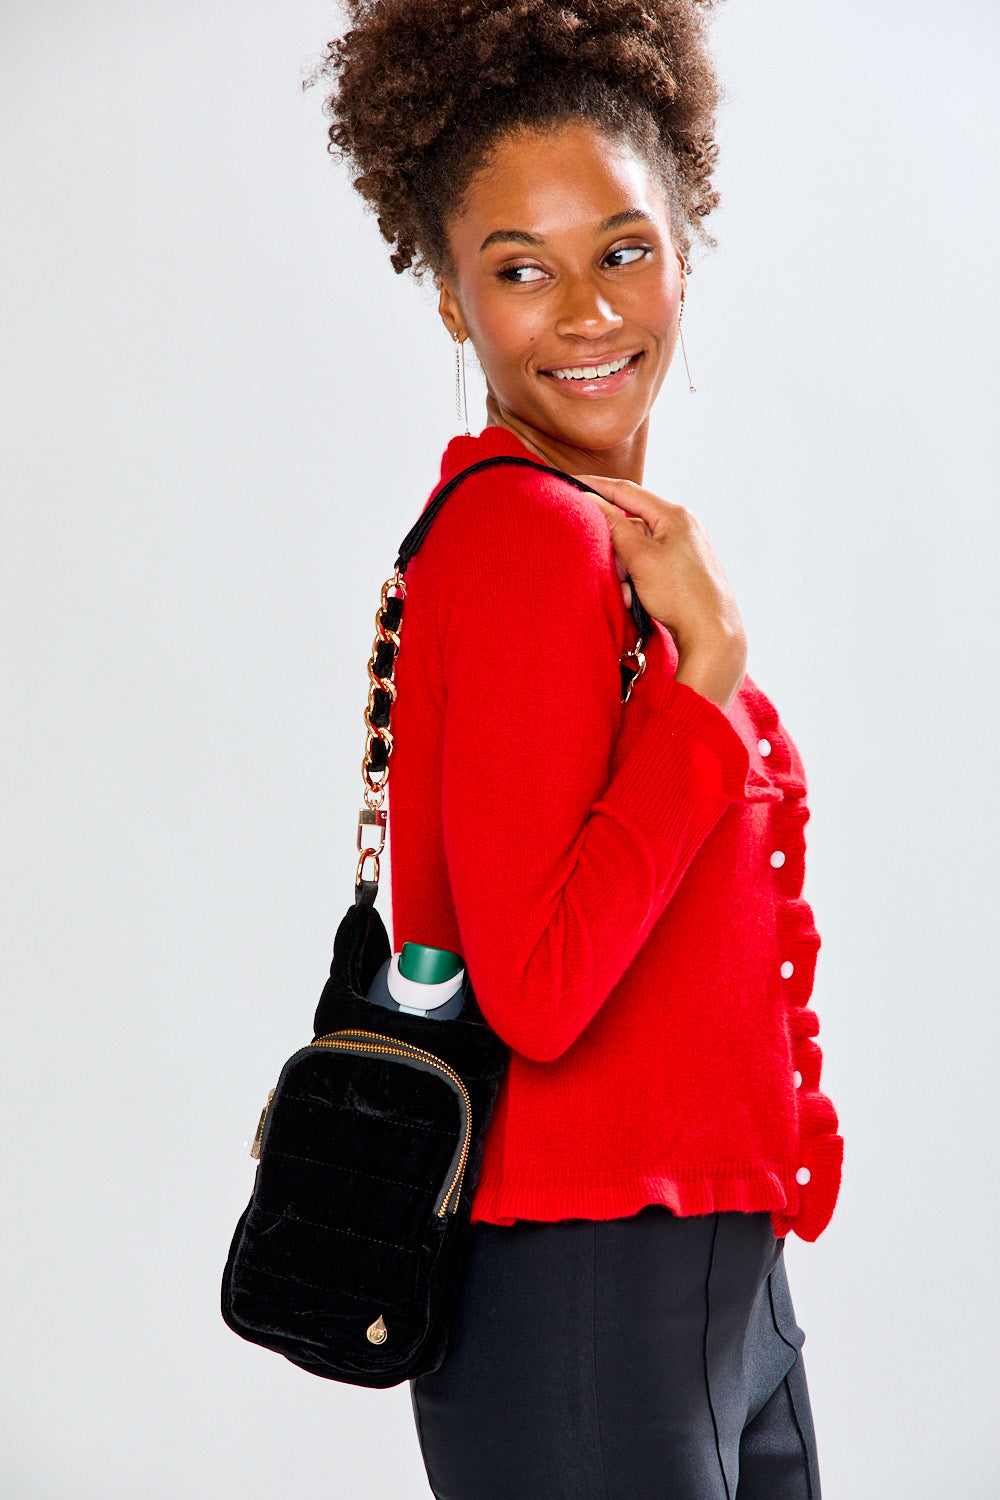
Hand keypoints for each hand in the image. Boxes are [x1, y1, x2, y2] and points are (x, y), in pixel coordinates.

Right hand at [576, 475, 747, 711]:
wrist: (712, 634)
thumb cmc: (680, 595)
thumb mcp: (639, 557)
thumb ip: (614, 525)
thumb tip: (592, 500)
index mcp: (676, 515)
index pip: (627, 491)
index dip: (597, 487)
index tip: (571, 484)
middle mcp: (684, 526)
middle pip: (633, 523)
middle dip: (613, 545)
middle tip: (602, 564)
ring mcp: (687, 548)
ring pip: (640, 548)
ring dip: (624, 568)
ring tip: (626, 593)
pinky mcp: (686, 569)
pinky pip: (651, 564)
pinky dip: (637, 578)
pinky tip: (636, 599)